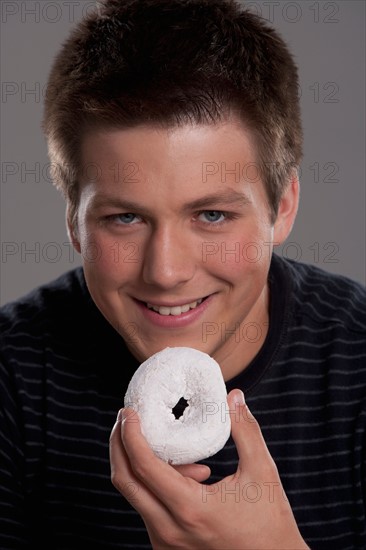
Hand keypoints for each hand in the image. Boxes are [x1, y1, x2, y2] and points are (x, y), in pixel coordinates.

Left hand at [109, 389, 308, 548]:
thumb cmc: (271, 523)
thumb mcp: (262, 472)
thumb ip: (246, 430)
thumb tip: (234, 396)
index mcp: (190, 509)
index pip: (143, 466)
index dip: (130, 434)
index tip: (128, 411)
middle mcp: (169, 530)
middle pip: (125, 480)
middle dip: (120, 444)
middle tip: (127, 418)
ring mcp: (165, 543)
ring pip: (136, 494)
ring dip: (143, 465)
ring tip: (178, 452)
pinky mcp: (167, 547)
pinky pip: (148, 508)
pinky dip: (156, 484)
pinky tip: (190, 476)